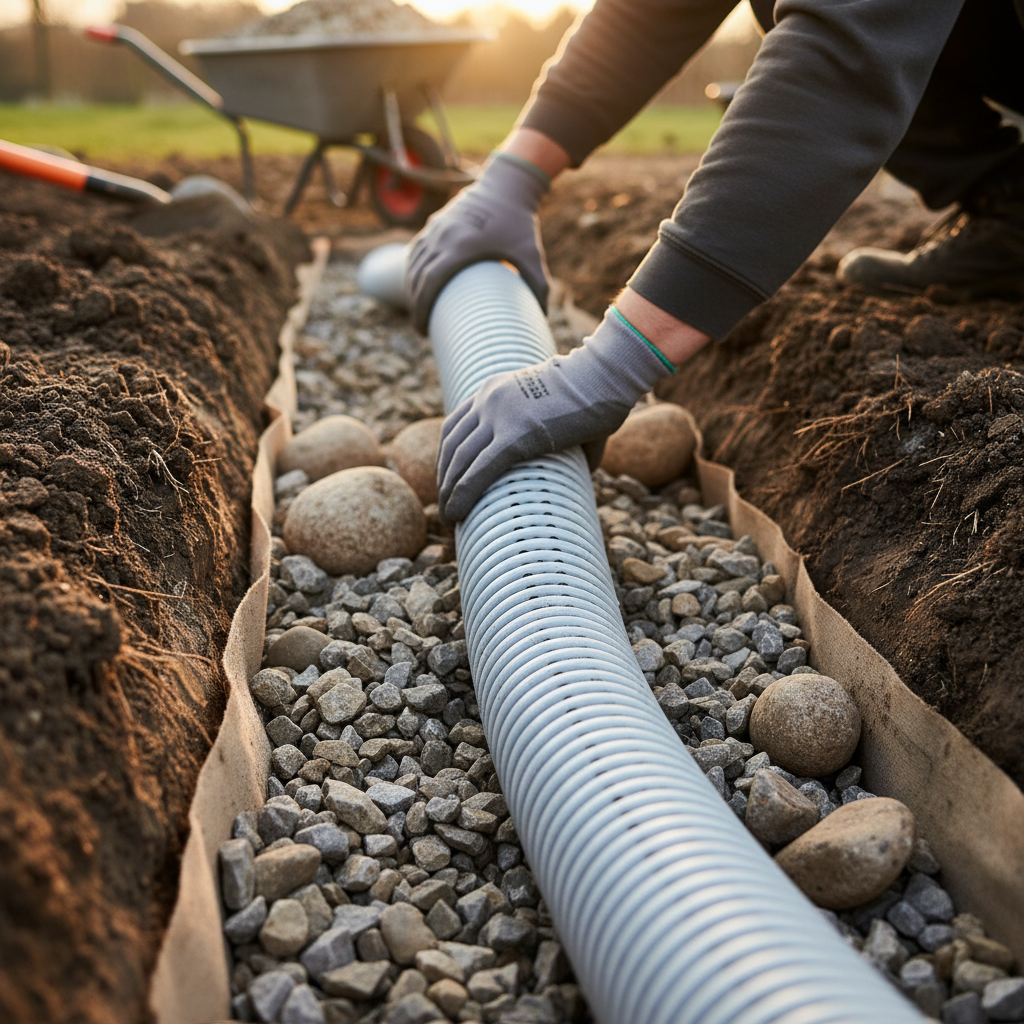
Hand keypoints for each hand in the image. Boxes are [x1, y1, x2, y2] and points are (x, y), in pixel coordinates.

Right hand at [406, 152, 550, 333]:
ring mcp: (435, 228)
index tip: (422, 330)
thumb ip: (539, 287)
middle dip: (416, 306)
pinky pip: (416, 251)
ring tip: (420, 311)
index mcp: (461, 246)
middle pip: (417, 277)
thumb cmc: (521, 224)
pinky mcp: (434, 223)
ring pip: (413, 264)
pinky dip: (414, 270)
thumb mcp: (532, 256)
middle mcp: (443, 236)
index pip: (430, 282)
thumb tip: (543, 317)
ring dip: (412, 289)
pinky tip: (417, 286)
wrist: (507, 186)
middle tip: (422, 329)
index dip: (422, 309)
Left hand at [436, 307, 675, 521]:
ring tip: (448, 518)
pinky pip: (478, 471)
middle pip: (451, 446)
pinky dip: (462, 496)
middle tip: (445, 506)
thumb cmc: (599, 395)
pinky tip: (455, 514)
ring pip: (459, 461)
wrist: (606, 377)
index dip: (446, 458)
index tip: (448, 483)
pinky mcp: (515, 435)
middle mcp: (489, 399)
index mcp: (494, 389)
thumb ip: (566, 437)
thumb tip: (587, 468)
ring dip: (448, 493)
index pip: (455, 426)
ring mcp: (499, 415)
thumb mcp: (564, 411)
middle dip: (444, 480)